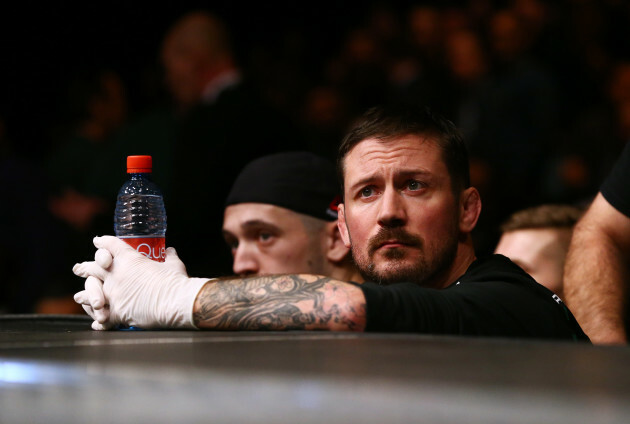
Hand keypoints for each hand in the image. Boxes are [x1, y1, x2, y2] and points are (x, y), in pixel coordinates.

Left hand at [73, 236, 210, 329]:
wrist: (174, 302)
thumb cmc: (175, 282)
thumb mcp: (174, 265)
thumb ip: (169, 257)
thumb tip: (170, 250)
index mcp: (130, 259)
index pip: (111, 245)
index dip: (103, 242)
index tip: (98, 241)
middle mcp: (116, 275)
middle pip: (94, 267)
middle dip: (85, 267)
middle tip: (79, 268)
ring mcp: (113, 294)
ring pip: (91, 292)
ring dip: (85, 294)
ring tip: (78, 296)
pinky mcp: (116, 312)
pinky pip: (103, 317)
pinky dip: (99, 320)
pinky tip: (96, 322)